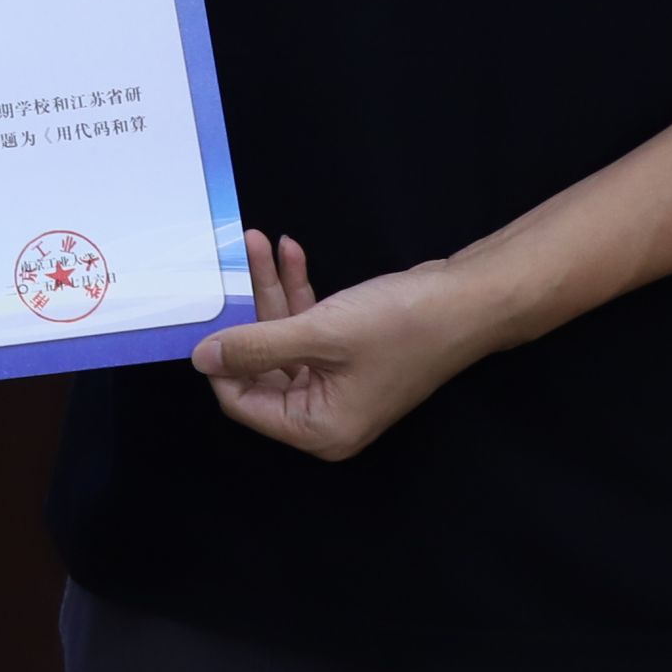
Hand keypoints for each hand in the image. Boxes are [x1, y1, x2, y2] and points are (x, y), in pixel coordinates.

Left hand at [190, 232, 490, 462]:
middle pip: (263, 367)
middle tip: (241, 256)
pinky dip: (302, 295)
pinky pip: (311, 331)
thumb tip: (200, 359)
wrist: (470, 301)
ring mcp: (340, 386)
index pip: (244, 404)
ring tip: (260, 242)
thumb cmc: (399, 325)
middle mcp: (326, 416)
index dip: (223, 360)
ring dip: (276, 292)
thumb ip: (256, 346)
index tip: (211, 312)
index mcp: (317, 429)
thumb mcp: (319, 334)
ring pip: (286, 340)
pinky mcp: (352, 357)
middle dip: (253, 310)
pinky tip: (291, 253)